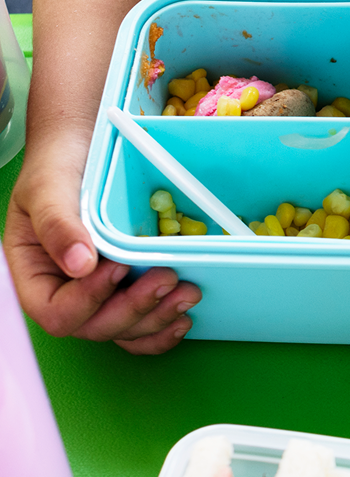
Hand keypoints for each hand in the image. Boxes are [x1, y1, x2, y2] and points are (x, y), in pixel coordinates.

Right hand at [4, 144, 198, 352]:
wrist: (85, 147)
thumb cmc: (59, 164)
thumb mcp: (48, 186)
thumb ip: (57, 224)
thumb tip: (79, 265)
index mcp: (35, 272)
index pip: (53, 311)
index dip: (88, 300)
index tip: (118, 267)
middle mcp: (64, 290)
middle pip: (93, 327)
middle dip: (133, 310)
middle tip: (168, 279)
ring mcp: (98, 293)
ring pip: (123, 330)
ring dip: (157, 320)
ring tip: (187, 293)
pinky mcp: (126, 289)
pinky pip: (140, 325)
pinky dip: (162, 326)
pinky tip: (183, 315)